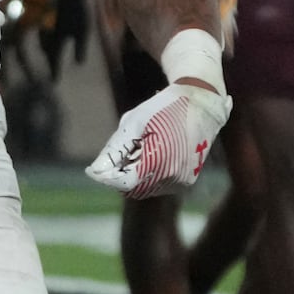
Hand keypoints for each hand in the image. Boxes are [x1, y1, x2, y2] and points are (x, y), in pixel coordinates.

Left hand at [86, 82, 231, 197]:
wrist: (200, 105)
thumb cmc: (163, 108)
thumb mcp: (134, 122)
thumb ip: (115, 149)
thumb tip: (95, 171)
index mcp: (160, 161)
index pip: (125, 184)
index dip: (107, 178)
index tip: (93, 170)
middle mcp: (174, 177)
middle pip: (134, 188)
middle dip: (119, 175)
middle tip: (120, 152)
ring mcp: (182, 181)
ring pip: (145, 189)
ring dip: (133, 176)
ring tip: (137, 149)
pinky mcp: (187, 181)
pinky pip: (159, 186)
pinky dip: (147, 176)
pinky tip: (149, 155)